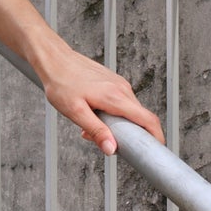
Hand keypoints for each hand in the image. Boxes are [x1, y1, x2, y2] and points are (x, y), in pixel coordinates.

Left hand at [40, 41, 165, 156]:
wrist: (55, 60)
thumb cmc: (61, 83)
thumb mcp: (75, 112)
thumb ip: (96, 131)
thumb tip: (112, 149)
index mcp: (116, 97)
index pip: (148, 119)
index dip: (156, 137)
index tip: (156, 150)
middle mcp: (122, 89)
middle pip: (139, 119)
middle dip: (126, 135)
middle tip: (100, 141)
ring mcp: (119, 84)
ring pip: (128, 112)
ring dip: (115, 125)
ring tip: (89, 125)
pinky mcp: (114, 83)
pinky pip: (120, 103)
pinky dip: (111, 114)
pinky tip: (91, 113)